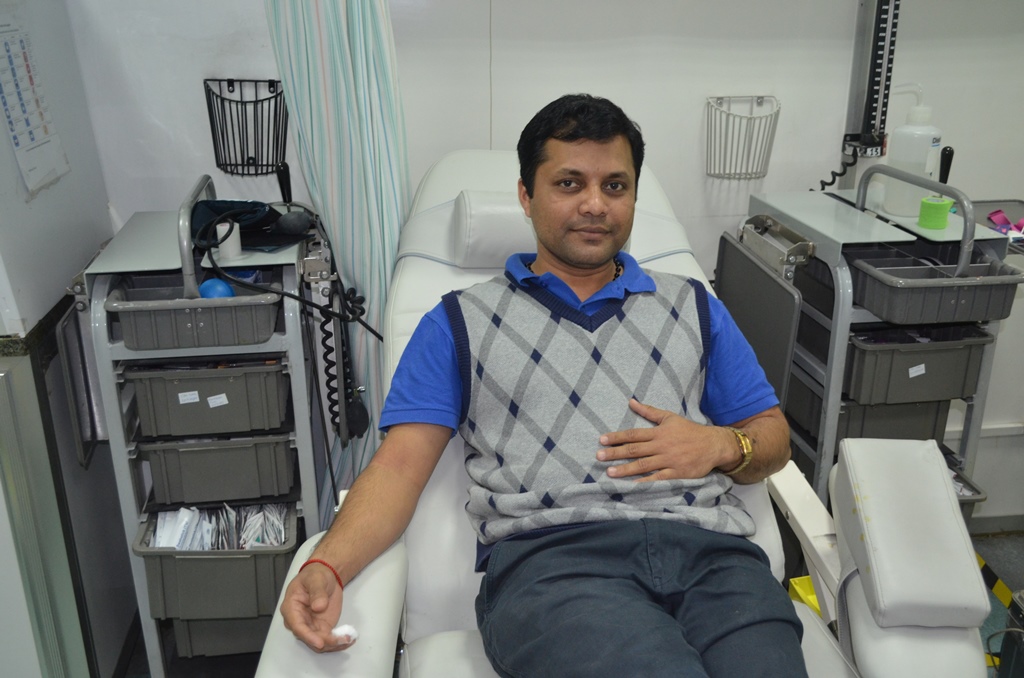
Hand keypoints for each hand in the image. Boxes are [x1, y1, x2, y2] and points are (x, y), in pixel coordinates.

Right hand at [281, 562, 352, 652]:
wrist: (324, 576)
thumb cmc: (315, 575)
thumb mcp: (316, 579)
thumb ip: (317, 592)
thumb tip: (318, 606)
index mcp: (291, 608)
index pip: (297, 626)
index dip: (308, 636)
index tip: (320, 642)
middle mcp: (298, 621)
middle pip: (308, 638)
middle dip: (325, 642)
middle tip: (342, 640)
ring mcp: (310, 626)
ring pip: (318, 642)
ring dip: (333, 644)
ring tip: (349, 639)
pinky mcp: (321, 628)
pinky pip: (327, 640)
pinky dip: (338, 642)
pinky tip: (349, 639)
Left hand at [596, 399, 735, 480]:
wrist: (714, 445)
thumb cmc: (690, 430)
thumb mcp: (669, 417)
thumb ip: (649, 412)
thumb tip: (631, 401)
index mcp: (659, 432)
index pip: (633, 434)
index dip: (617, 437)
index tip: (602, 440)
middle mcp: (661, 446)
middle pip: (634, 450)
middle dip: (615, 453)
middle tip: (598, 457)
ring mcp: (668, 461)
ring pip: (643, 465)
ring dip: (625, 469)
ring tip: (609, 472)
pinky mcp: (676, 473)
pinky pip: (658, 479)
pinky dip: (645, 482)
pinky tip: (632, 486)